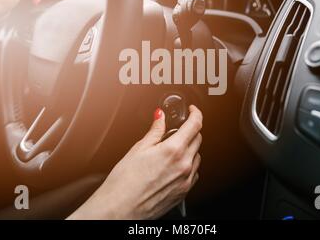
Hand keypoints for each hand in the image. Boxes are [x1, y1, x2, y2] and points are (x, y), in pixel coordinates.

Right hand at [68, 105, 202, 219]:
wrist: (121, 208)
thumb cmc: (125, 182)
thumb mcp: (138, 148)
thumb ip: (155, 130)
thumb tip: (160, 117)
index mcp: (173, 150)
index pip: (195, 125)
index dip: (195, 113)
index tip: (192, 110)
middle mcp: (184, 165)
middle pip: (198, 139)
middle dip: (190, 130)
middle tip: (176, 130)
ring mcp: (186, 180)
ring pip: (197, 156)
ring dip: (189, 148)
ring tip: (170, 151)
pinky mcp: (184, 192)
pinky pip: (194, 173)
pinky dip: (188, 165)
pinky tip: (172, 166)